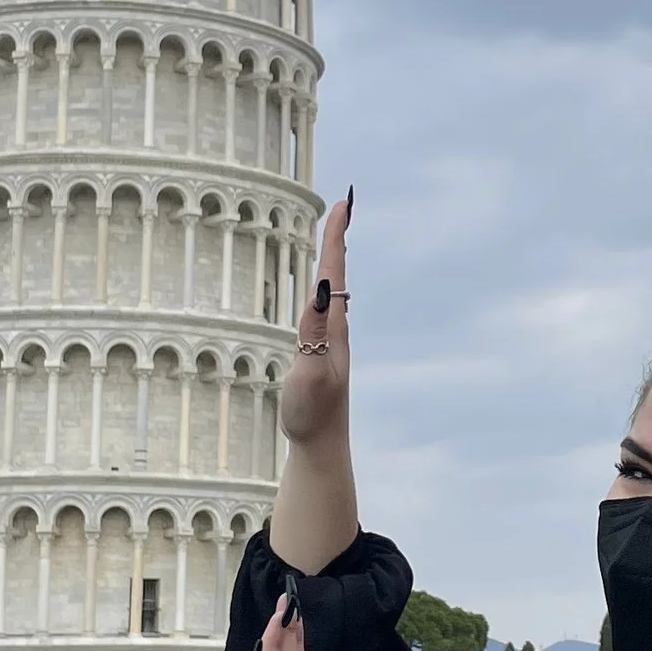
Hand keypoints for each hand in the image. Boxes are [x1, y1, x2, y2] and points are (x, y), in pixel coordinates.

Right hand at [278, 193, 351, 450]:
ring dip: (334, 259)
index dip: (335, 238)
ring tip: (335, 234)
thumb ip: (313, 334)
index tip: (341, 205)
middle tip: (342, 207)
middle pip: (337, 275)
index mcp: (333, 328)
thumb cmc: (312, 413)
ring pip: (334, 291)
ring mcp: (331, 342)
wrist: (323, 445)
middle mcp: (336, 330)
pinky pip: (326, 308)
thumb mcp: (309, 372)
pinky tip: (325, 288)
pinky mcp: (323, 353)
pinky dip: (325, 286)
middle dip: (337, 239)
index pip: (332, 274)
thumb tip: (321, 292)